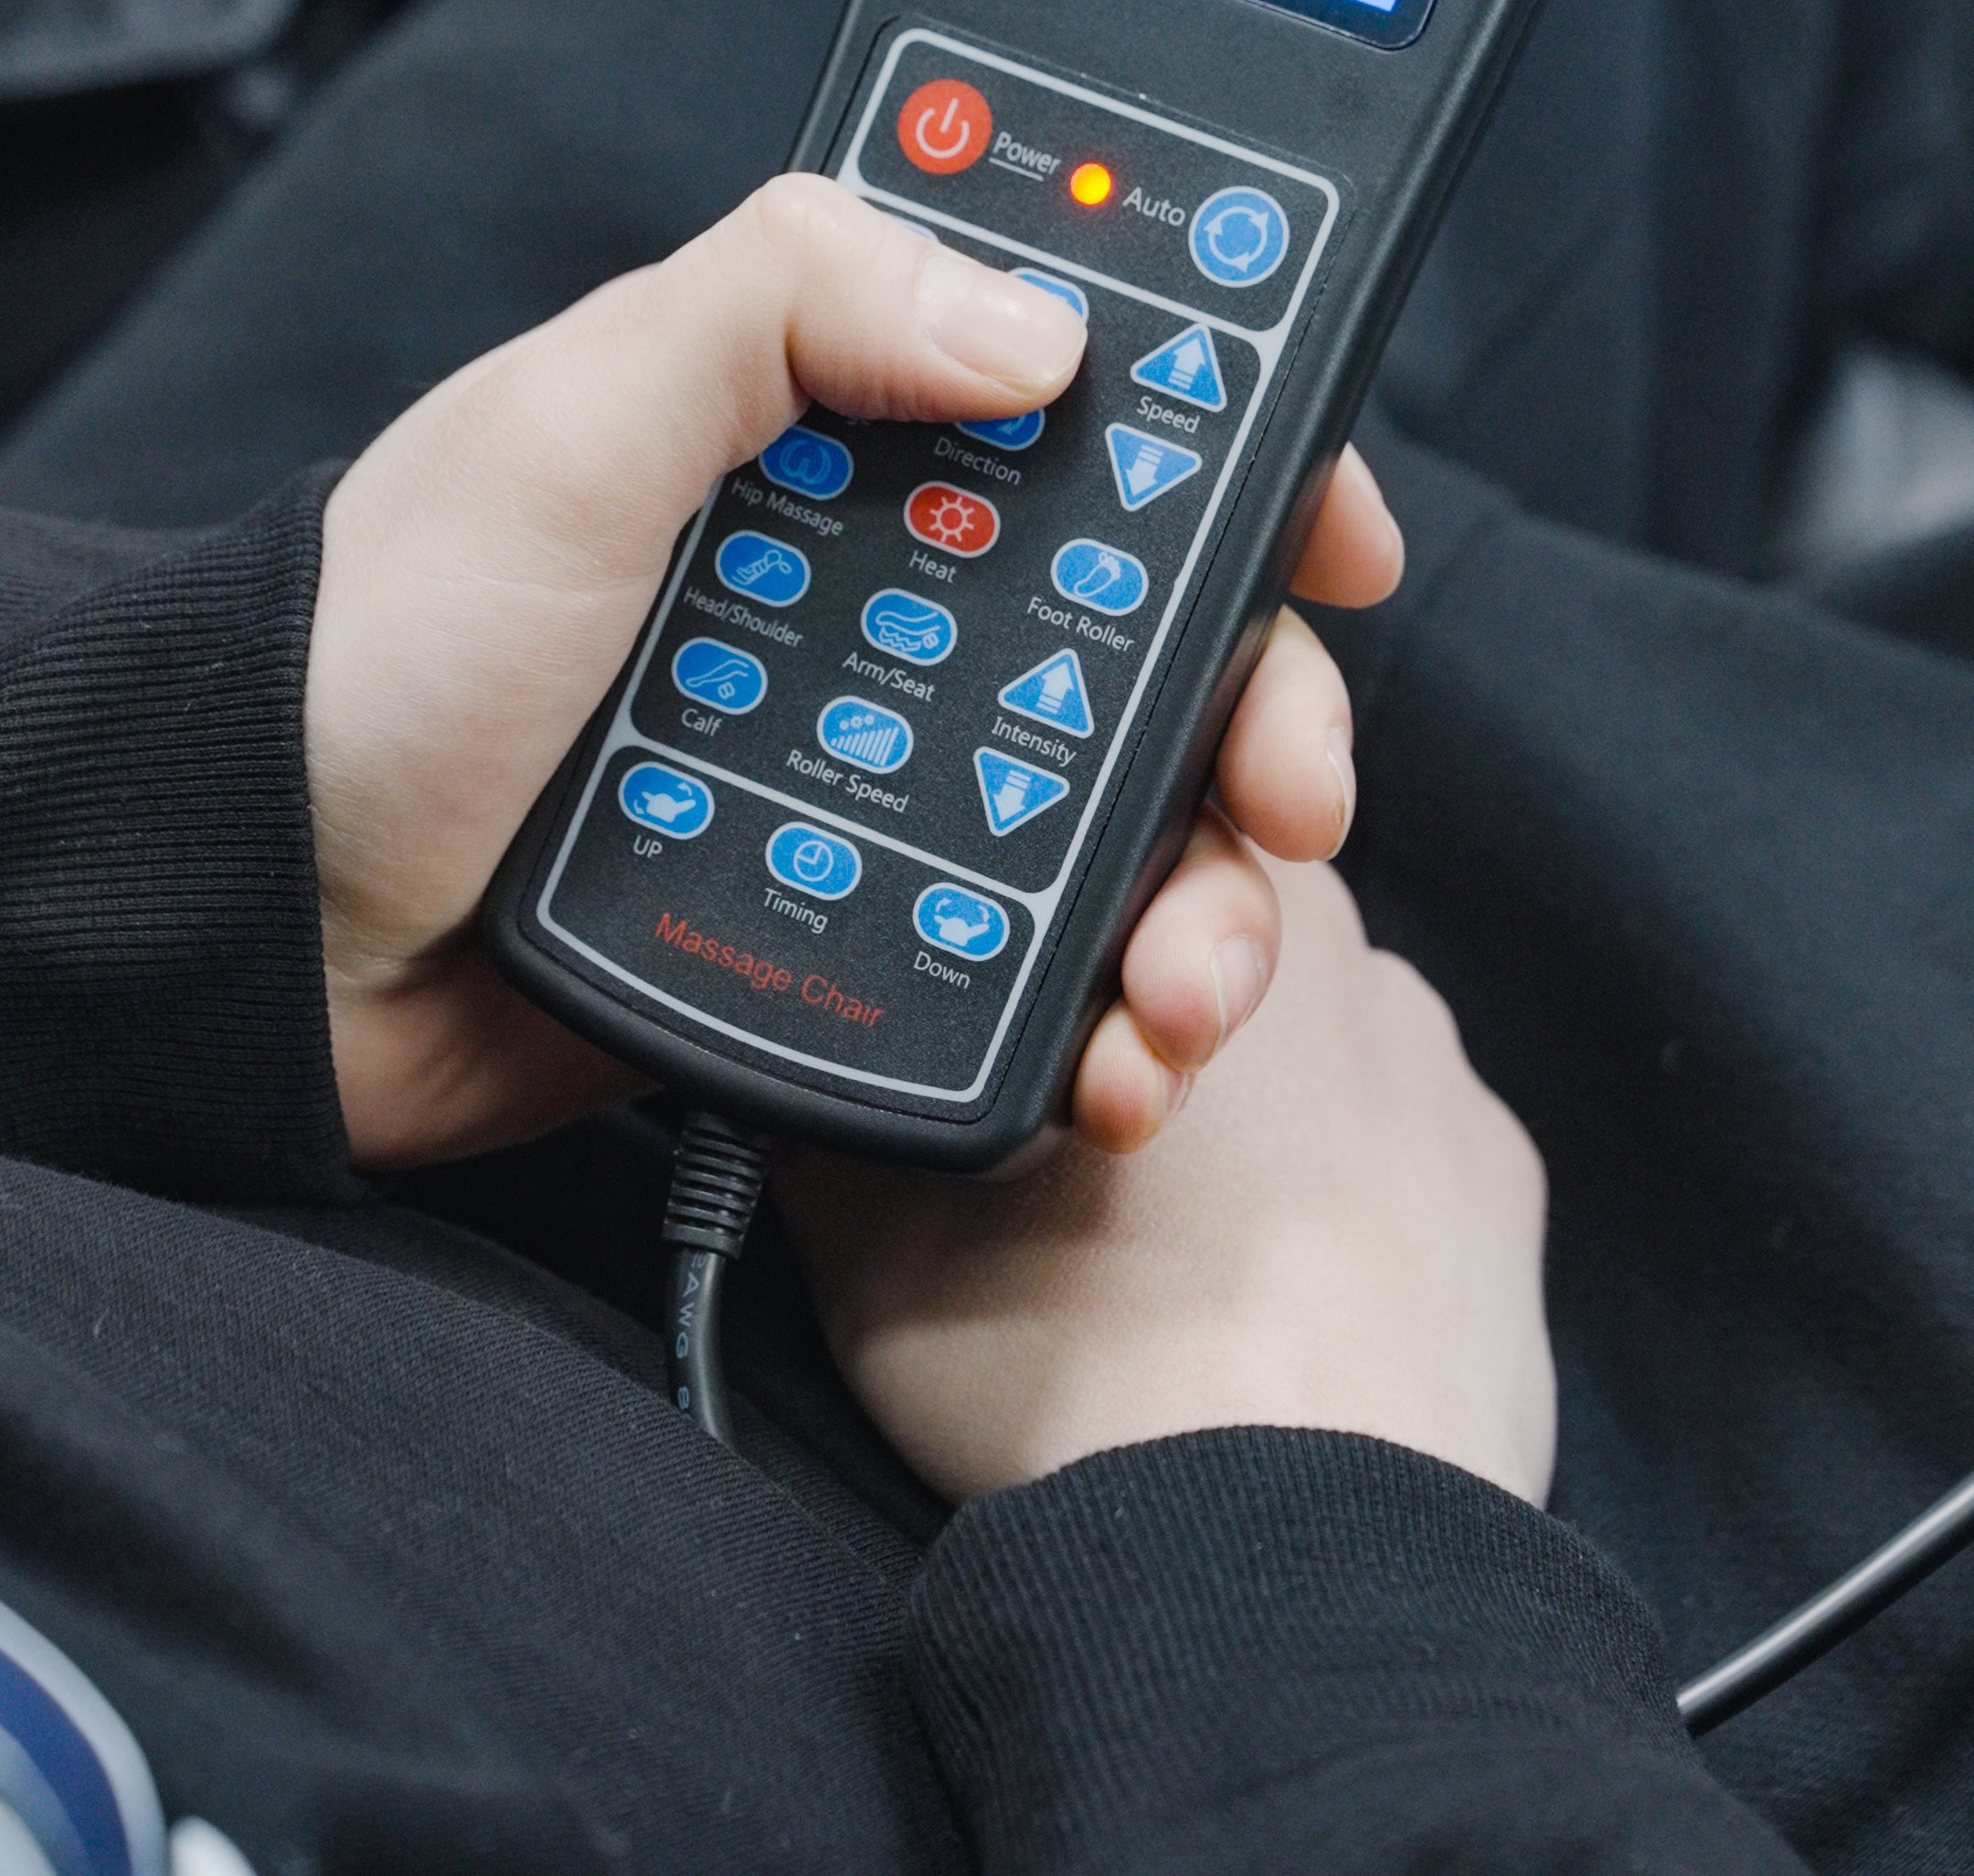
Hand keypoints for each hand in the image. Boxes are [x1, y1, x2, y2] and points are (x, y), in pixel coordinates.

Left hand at [303, 176, 1401, 1166]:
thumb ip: (784, 302)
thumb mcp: (571, 422)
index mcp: (830, 432)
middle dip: (1264, 711)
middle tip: (1292, 795)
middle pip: (1159, 632)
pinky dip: (1109, 1015)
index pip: (1095, 409)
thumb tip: (1040, 322)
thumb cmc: (381, 652)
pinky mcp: (859, 925)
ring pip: (1126, 815)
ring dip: (1211, 896)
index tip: (1336, 539)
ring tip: (1190, 983)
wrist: (258, 932)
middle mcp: (881, 596)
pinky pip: (1034, 965)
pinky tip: (1116, 1060)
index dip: (1246, 459)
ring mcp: (879, 768)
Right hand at [784, 858, 1554, 1507]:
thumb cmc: (1084, 1373)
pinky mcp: (1504, 1186)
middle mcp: (1347, 947)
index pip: (1113, 845)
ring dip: (1242, 1117)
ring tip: (1154, 1259)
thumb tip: (792, 1082)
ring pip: (1310, 1050)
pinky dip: (1336, 1207)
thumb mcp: (876, 1228)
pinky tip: (1262, 1299)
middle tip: (1063, 1166)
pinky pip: (1400, 1155)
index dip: (1049, 942)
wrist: (1287, 1562)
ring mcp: (1440, 1068)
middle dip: (1134, 1027)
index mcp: (1203, 893)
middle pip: (1209, 940)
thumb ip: (838, 1108)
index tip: (1020, 1051)